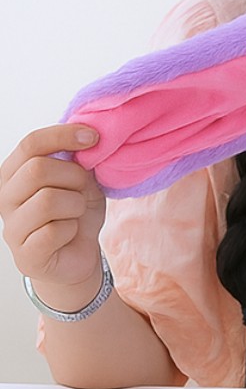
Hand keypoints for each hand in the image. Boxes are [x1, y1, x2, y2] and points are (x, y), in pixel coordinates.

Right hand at [0, 125, 106, 295]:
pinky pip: (54, 231)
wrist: (79, 253)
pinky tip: (70, 233)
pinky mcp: (25, 254)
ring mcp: (11, 227)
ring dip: (76, 205)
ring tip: (75, 212)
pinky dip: (73, 229)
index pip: (30, 143)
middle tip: (84, 188)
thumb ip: (77, 158)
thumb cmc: (76, 211)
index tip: (94, 137)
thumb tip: (88, 134)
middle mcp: (5, 198)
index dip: (63, 135)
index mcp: (15, 173)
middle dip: (74, 176)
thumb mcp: (82, 178)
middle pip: (37, 169)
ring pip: (48, 200)